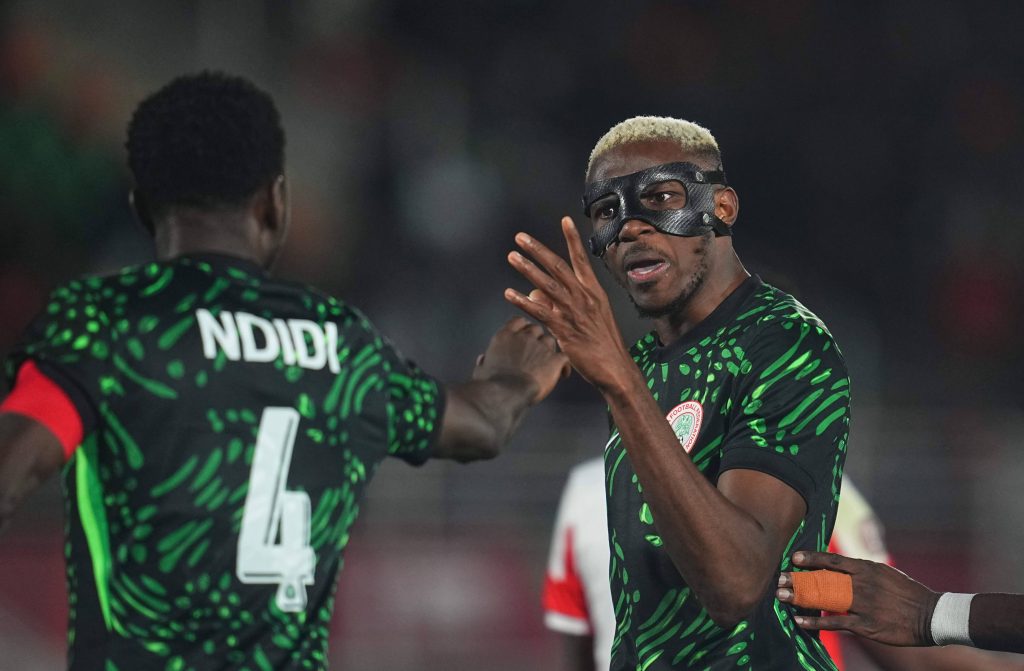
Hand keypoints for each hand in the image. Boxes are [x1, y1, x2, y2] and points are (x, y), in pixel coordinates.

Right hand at [473, 317, 569, 404]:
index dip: (523, 329)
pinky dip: (563, 366)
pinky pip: (563, 357)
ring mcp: (540, 347)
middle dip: (537, 338)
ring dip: (549, 350)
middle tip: (536, 352)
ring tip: (547, 364)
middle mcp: (524, 337)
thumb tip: (483, 359)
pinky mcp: (554, 360)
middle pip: (536, 329)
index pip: (519, 322)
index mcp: (505, 336)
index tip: (524, 336)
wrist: (506, 393)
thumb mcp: (481, 370)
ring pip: (550, 341)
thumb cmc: (491, 384)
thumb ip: (484, 361)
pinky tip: (562, 375)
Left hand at [504, 216, 633, 393]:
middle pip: (558, 267)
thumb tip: (536, 293)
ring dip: (527, 268)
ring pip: (546, 284)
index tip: (565, 220)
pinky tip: (509, 294)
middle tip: (521, 238)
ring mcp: (574, 312)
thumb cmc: (602, 344)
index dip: (572, 239)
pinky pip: (539, 311)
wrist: (615, 368)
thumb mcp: (588, 317)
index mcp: (594, 292)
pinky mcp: (564, 328)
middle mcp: (584, 297)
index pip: (581, 259)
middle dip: (537, 250)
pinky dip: (522, 301)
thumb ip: (561, 303)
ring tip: (512, 257)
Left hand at [776, 551, 939, 646]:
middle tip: (779, 579)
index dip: (812, 558)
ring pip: (825, 599)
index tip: (794, 558)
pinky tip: (799, 621)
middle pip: (823, 579)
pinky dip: (815, 622)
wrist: (931, 615)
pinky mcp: (866, 624)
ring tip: (781, 596)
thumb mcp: (885, 573)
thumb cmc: (908, 593)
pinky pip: (835, 622)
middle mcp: (862, 584)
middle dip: (800, 579)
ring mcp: (863, 604)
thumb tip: (842, 566)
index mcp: (867, 569)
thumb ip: (863, 570)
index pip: (833, 560)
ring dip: (801, 598)